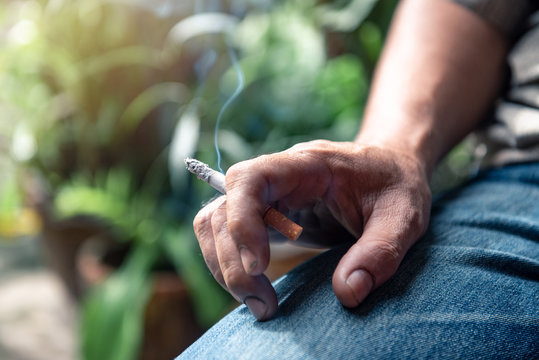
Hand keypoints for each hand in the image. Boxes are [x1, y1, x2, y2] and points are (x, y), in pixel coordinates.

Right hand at [193, 140, 430, 319]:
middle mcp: (277, 178)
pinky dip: (230, 265)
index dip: (241, 220)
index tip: (260, 265)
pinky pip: (228, 236)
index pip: (249, 179)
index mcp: (306, 165)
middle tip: (264, 305)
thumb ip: (380, 251)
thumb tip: (347, 293)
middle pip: (222, 208)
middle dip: (230, 260)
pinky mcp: (267, 217)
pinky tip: (257, 289)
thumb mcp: (404, 216)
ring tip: (260, 304)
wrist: (390, 168)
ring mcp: (268, 197)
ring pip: (214, 223)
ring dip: (223, 266)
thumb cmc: (396, 185)